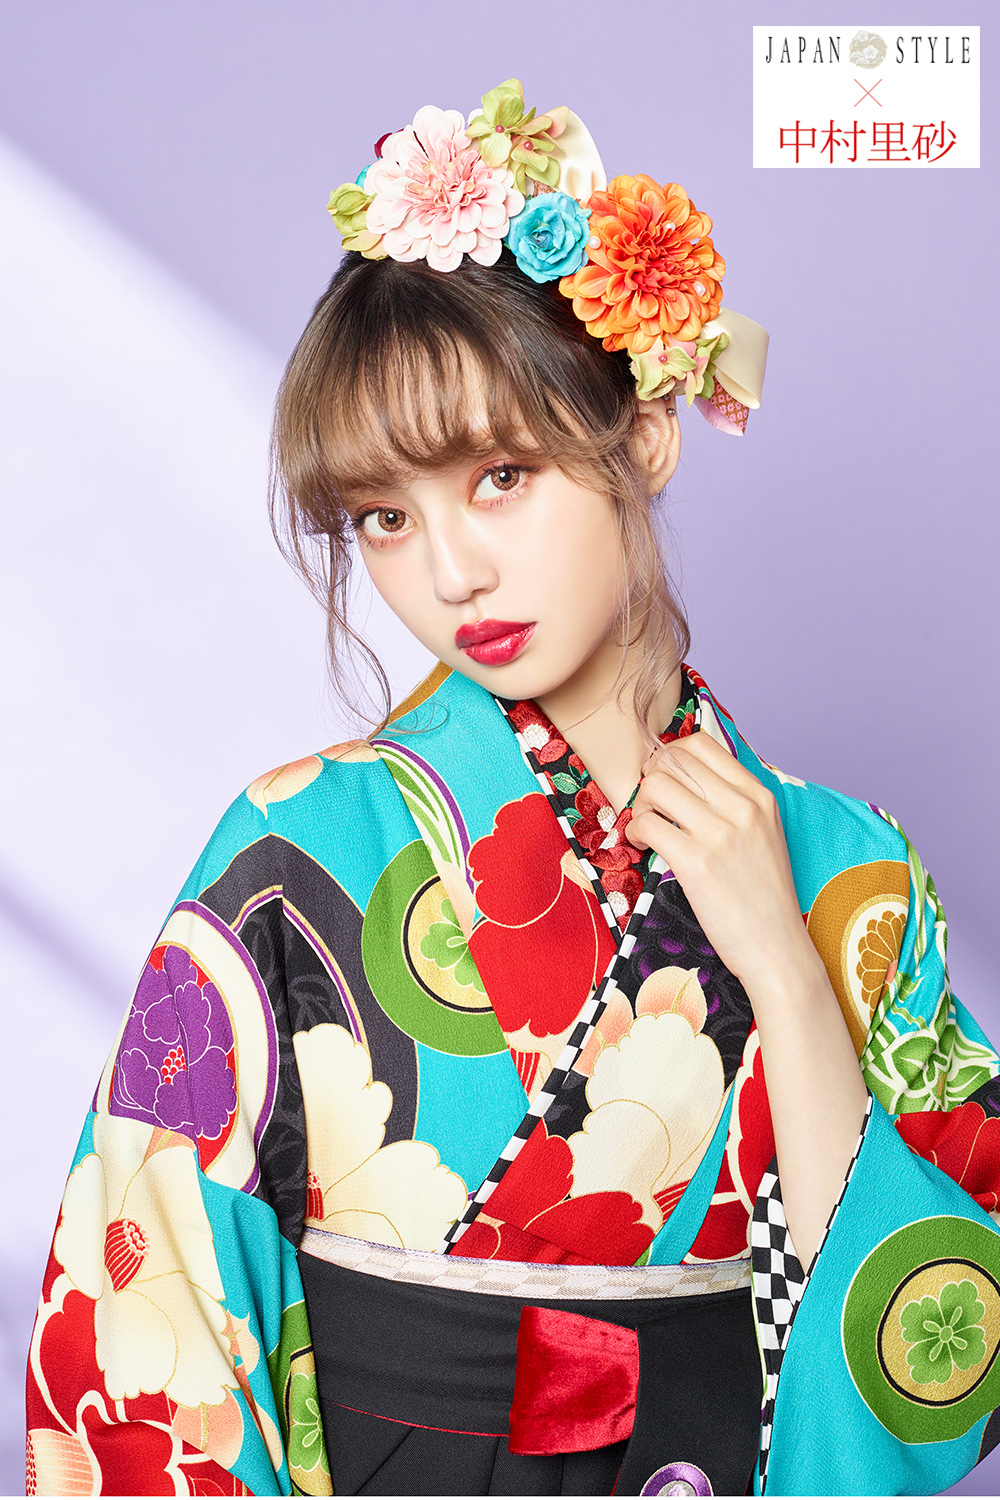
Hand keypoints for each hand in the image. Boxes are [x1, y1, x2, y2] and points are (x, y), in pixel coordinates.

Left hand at [627, 732, 818, 993]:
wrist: (776, 947)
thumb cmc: (764, 895)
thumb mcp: (764, 834)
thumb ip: (733, 802)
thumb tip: (685, 776)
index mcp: (759, 795)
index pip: (701, 744)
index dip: (670, 756)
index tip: (664, 779)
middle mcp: (742, 807)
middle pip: (673, 760)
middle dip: (651, 779)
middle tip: (651, 806)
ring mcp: (720, 833)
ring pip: (655, 786)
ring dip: (641, 804)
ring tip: (647, 827)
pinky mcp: (696, 862)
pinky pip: (647, 824)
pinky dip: (636, 832)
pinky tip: (644, 845)